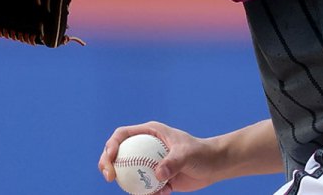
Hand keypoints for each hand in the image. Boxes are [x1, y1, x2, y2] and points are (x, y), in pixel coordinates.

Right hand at [99, 121, 221, 192]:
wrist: (215, 165)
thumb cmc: (202, 153)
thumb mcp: (187, 154)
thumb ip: (173, 162)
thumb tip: (157, 174)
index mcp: (150, 133)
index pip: (122, 135)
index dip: (111, 146)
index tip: (110, 160)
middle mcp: (146, 146)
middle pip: (118, 154)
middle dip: (108, 165)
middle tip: (110, 178)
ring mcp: (150, 162)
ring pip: (128, 173)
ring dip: (127, 184)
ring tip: (138, 192)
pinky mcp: (156, 178)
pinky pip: (143, 187)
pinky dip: (147, 193)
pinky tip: (163, 193)